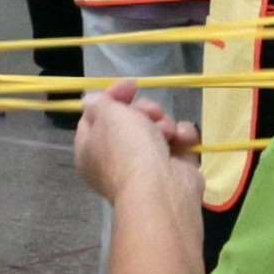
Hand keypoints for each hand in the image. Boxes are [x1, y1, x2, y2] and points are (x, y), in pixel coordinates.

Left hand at [72, 86, 199, 205]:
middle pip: (130, 120)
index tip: (131, 85)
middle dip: (144, 111)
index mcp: (90, 149)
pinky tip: (182, 139)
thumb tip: (91, 101)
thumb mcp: (106, 115)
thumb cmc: (126, 149)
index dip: (113, 97)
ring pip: (157, 128)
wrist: (160, 189)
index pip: (96, 116)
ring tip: (167, 133)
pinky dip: (183, 137)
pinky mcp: (173, 169)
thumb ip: (98, 102)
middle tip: (150, 114)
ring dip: (164, 123)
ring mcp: (146, 166)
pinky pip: (178, 142)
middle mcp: (115, 159)